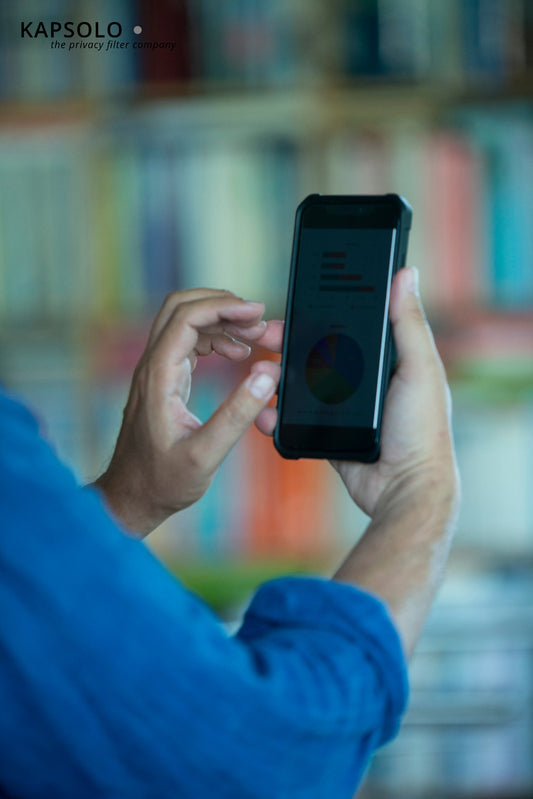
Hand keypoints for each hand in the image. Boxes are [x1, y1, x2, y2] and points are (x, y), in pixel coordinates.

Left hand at [94, 289, 282, 536]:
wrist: (133, 496)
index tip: (257, 313)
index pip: (187, 317)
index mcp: (159, 376)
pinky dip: (215, 338)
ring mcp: (156, 370)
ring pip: (185, 321)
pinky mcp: (164, 379)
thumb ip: (237, 416)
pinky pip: (188, 342)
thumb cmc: (163, 480)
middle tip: (258, 320)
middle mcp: (153, 366)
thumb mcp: (205, 454)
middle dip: (223, 305)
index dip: (224, 307)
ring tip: (255, 337)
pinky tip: (238, 354)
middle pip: (182, 307)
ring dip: (221, 320)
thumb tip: (267, 378)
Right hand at [256, 266, 459, 519]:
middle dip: (288, 343)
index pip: (348, 326)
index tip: (296, 303)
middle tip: (265, 335)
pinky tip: (262, 411)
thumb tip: (405, 273)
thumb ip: (408, 324)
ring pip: (300, 385)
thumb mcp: (419, 368)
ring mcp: (341, 409)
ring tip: (259, 372)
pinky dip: (275, 415)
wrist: (403, 489)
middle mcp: (361, 381)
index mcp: (386, 361)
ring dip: (276, 377)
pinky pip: (294, 420)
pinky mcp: (325, 434)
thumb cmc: (422, 429)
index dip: (322, 312)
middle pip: (317, 352)